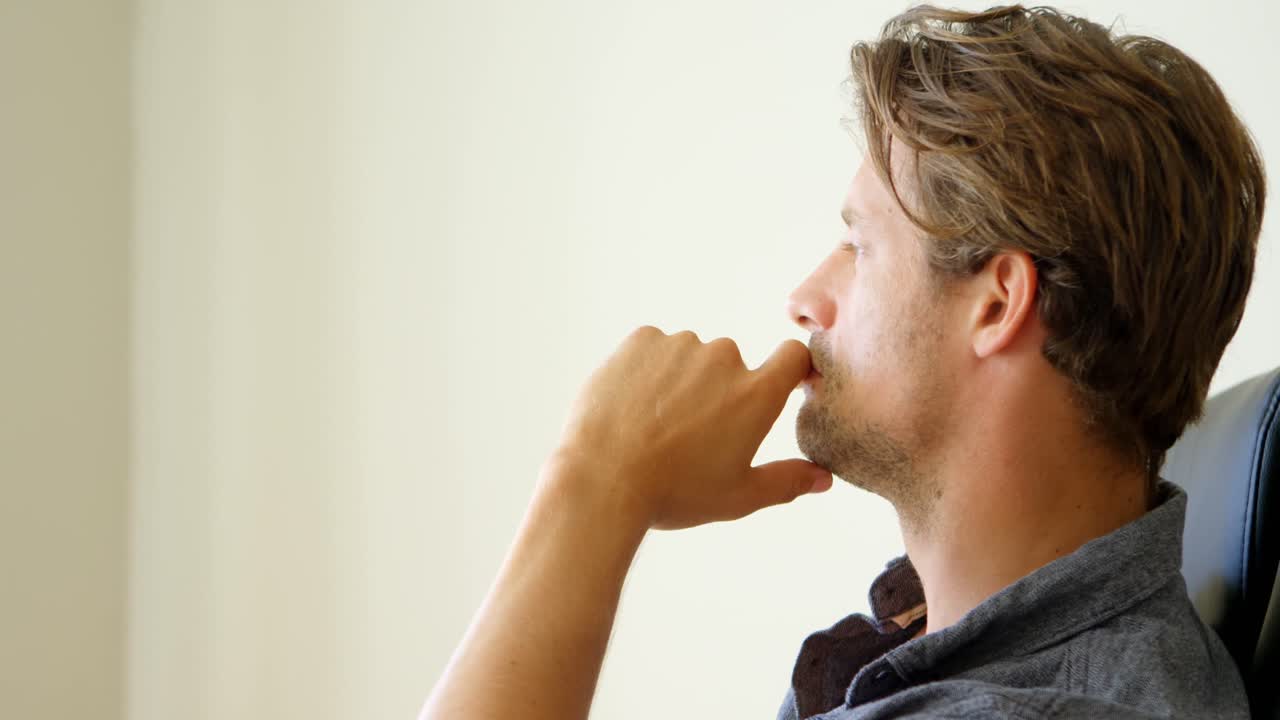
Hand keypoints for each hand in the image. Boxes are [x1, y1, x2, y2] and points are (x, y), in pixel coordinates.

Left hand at [548, 325, 833, 530]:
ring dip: (680, 380)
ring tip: (654, 425)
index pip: (794, 357)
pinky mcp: (641, 340)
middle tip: (690, 433)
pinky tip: (633, 407)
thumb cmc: (673, 492)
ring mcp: (680, 345)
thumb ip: (786, 481)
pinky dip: (647, 371)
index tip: (780, 385)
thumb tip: (823, 478)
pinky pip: (654, 349)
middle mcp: (724, 358)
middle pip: (732, 364)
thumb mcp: (738, 496)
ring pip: (690, 357)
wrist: (602, 479)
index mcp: (756, 395)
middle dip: (717, 390)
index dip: (790, 369)